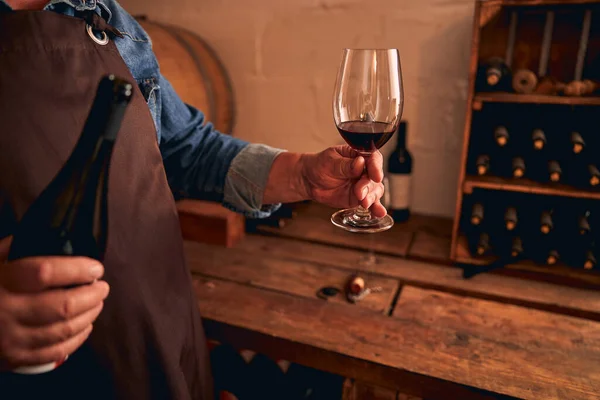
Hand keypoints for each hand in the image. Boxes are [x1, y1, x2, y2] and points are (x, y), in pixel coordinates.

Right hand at [0, 236, 108, 370]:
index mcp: (0, 279)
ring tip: (97, 303)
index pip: (45, 272)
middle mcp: (4, 310)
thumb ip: (19, 248)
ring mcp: (9, 338)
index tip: (95, 268)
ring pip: (63, 330)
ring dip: (89, 315)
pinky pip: (55, 352)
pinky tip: (85, 326)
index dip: (77, 269)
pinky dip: (77, 338)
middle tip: (102, 287)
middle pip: (62, 305)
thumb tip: (58, 237)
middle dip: (91, 295)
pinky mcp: (14, 358)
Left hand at [300, 145, 385, 217]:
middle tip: (359, 193)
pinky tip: (379, 213)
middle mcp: (364, 169)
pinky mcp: (360, 198)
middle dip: (369, 186)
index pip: (373, 158)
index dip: (376, 167)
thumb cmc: (319, 166)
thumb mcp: (329, 162)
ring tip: (365, 203)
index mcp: (358, 155)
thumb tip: (360, 163)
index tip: (376, 176)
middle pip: (375, 177)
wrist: (309, 182)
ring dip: (372, 197)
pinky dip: (375, 208)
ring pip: (375, 190)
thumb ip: (345, 165)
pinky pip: (371, 203)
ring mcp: (363, 184)